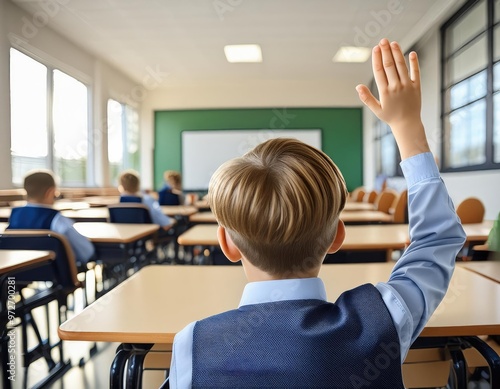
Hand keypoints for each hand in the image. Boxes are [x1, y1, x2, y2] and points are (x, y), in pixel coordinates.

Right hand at [356, 39, 429, 158]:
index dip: (377, 58)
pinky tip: (411, 53)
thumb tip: (357, 87)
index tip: (375, 48)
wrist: (408, 124)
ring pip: (401, 66)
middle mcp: (396, 86)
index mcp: (385, 92)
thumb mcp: (376, 109)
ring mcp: (407, 86)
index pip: (379, 71)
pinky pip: (415, 72)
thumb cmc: (390, 116)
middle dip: (386, 51)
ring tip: (393, 43)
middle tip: (383, 40)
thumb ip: (367, 97)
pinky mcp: (417, 86)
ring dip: (397, 53)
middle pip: (390, 65)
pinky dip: (414, 62)